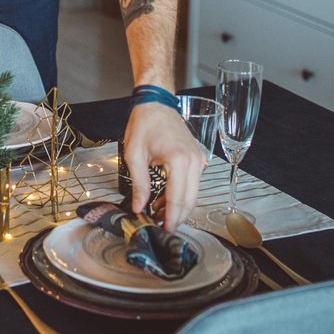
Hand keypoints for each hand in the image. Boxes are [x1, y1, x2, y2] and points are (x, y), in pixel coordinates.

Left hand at [123, 102, 205, 232]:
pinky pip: (192, 183)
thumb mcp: (134, 155)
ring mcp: (199, 159)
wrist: (155, 104)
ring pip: (193, 194)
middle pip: (190, 200)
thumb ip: (139, 184)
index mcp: (178, 160)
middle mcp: (194, 161)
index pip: (178, 198)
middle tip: (160, 225)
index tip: (164, 230)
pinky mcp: (197, 158)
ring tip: (157, 212)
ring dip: (178, 206)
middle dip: (176, 216)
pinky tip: (164, 199)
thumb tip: (139, 206)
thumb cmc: (144, 124)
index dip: (171, 217)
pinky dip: (181, 194)